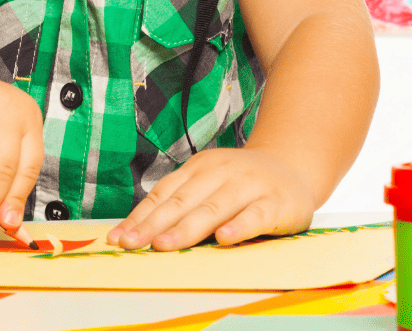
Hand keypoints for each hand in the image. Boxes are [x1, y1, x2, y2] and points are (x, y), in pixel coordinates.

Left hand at [106, 147, 316, 250]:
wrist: (293, 166)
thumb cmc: (242, 183)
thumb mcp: (208, 184)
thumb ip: (180, 203)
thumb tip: (137, 230)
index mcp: (199, 168)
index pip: (164, 194)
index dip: (140, 217)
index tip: (118, 238)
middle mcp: (221, 173)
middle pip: (182, 202)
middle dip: (154, 225)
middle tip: (132, 243)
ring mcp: (249, 186)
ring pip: (213, 209)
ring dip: (187, 228)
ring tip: (164, 245)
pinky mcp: (276, 203)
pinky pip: (254, 216)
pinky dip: (238, 227)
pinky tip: (223, 240)